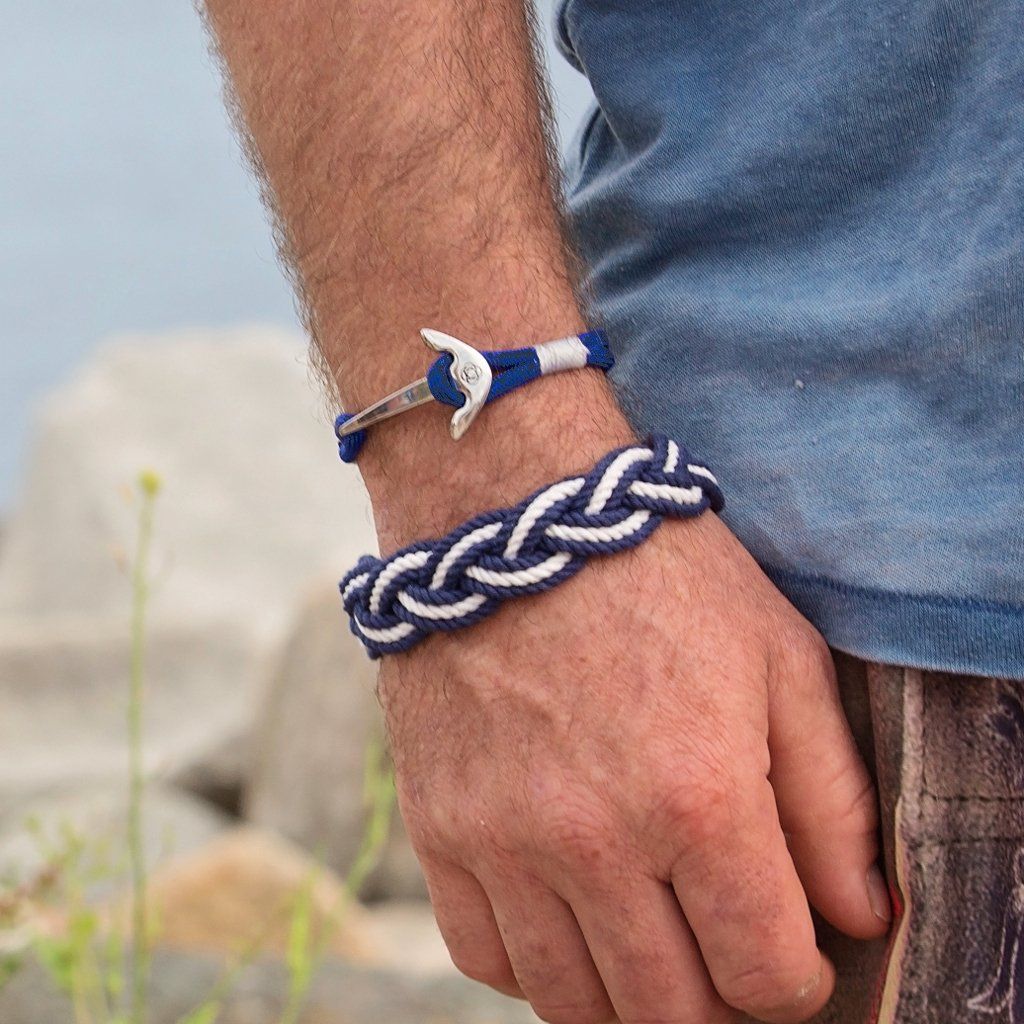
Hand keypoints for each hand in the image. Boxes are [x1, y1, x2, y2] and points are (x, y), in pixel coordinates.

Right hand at [378, 509, 889, 1023]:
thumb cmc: (655, 572)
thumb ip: (833, 799)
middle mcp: (594, 838)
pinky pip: (482, 955)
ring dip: (628, 997)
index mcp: (700, 797)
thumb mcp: (779, 658)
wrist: (513, 512)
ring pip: (573, 1003)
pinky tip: (565, 919)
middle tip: (721, 948)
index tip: (790, 951)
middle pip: (669, 1010)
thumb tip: (859, 916)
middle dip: (717, 1001)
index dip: (795, 984)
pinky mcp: (436, 824)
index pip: (765, 975)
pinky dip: (534, 966)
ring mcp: (503, 838)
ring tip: (649, 941)